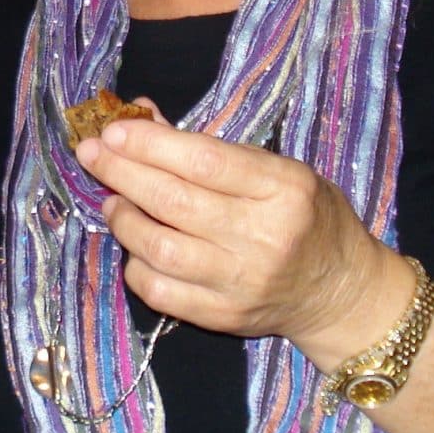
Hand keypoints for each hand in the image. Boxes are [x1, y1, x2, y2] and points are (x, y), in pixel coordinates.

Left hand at [72, 110, 382, 343]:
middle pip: (173, 202)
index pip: (203, 162)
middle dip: (122, 173)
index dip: (150, 145)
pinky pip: (160, 291)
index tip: (113, 131)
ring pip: (159, 249)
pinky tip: (135, 246)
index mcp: (282, 190)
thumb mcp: (274, 168)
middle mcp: (263, 238)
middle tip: (92, 155)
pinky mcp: (224, 317)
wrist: (341, 291)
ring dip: (123, 219)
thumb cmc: (306, 215)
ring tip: (113, 200)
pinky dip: (136, 265)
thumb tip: (140, 115)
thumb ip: (209, 146)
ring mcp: (242, 283)